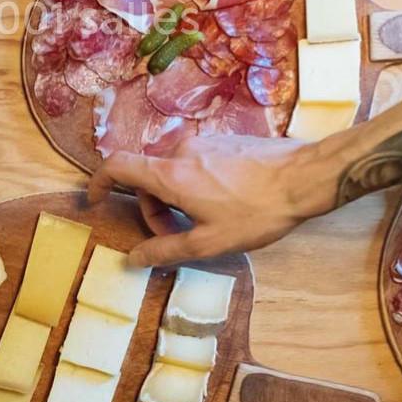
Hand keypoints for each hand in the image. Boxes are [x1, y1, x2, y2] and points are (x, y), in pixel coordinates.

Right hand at [87, 135, 331, 266]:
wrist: (306, 177)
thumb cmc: (257, 212)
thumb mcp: (210, 242)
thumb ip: (166, 251)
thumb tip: (132, 259)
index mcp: (170, 174)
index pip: (117, 166)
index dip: (99, 181)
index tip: (95, 199)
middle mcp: (181, 151)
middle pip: (149, 177)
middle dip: (154, 209)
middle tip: (178, 237)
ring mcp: (204, 142)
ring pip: (173, 172)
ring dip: (176, 200)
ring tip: (206, 224)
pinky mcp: (224, 141)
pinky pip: (195, 164)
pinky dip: (195, 186)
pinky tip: (226, 205)